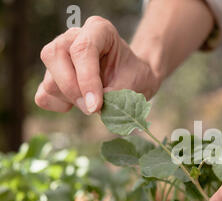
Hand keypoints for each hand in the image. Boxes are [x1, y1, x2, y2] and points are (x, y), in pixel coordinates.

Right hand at [35, 16, 159, 114]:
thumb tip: (91, 106)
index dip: (87, 79)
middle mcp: (72, 37)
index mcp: (98, 30)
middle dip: (73, 89)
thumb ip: (114, 94)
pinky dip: (59, 105)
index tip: (96, 105)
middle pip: (54, 57)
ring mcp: (58, 56)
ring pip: (50, 81)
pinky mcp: (51, 77)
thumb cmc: (134, 76)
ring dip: (71, 100)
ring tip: (94, 103)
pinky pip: (44, 96)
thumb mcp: (135, 83)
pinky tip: (78, 104)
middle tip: (94, 107)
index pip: (82, 49)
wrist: (133, 80)